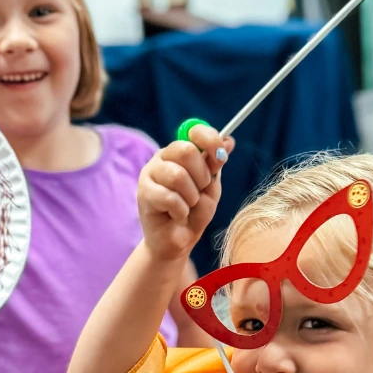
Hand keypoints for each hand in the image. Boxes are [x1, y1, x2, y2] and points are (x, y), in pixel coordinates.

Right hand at [136, 124, 233, 260]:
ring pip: (177, 175)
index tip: (220, 156)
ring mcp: (150, 174)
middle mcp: (162, 158)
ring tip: (187, 205)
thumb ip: (215, 165)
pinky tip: (176, 215)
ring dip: (191, 196)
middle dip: (201, 175)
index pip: (193, 130)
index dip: (209, 140)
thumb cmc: (194, 213)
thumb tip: (229, 140)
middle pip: (185, 150)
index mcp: (179, 152)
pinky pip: (170, 197)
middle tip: (200, 190)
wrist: (179, 241)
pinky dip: (180, 210)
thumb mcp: (211, 188)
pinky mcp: (143, 193)